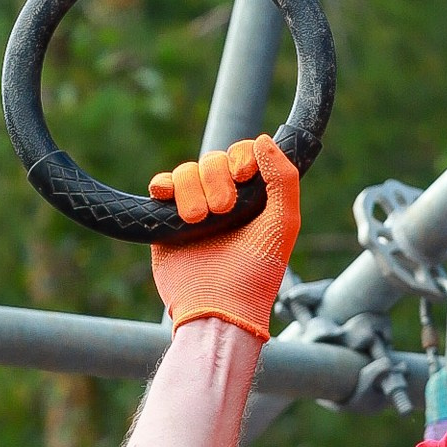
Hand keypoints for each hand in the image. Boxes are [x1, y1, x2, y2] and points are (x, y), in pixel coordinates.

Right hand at [148, 134, 300, 337]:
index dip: (242, 157)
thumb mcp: (283, 224)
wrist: (218, 308)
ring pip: (186, 171)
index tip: (243, 175)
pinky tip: (165, 196)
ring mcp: (195, 209)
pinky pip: (162, 187)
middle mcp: (225, 201)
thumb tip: (263, 139)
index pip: (244, 155)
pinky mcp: (168, 222)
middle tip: (222, 211)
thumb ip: (283, 178)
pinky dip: (163, 185)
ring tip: (197, 221)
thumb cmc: (256, 273)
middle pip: (213, 160)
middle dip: (217, 180)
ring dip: (191, 189)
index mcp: (254, 198)